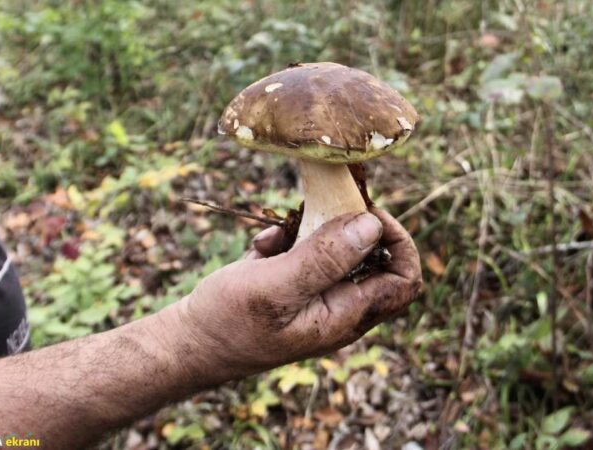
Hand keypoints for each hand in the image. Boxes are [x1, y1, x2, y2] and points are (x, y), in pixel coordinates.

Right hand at [157, 208, 421, 384]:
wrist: (188, 343)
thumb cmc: (228, 321)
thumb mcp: (275, 286)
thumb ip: (324, 258)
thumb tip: (371, 224)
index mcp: (346, 316)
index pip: (404, 280)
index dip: (399, 241)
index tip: (368, 213)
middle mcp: (340, 309)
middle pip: (376, 261)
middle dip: (353, 228)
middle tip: (324, 206)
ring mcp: (317, 298)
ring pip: (341, 253)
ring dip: (316, 232)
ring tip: (283, 233)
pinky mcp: (295, 287)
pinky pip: (309, 254)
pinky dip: (291, 239)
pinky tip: (265, 246)